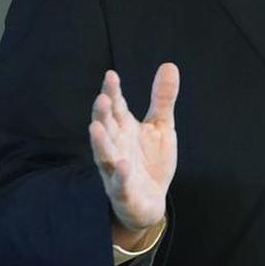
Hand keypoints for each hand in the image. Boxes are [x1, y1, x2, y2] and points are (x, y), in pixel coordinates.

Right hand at [89, 63, 179, 241]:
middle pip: (106, 127)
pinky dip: (121, 174)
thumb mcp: (161, 126)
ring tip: (96, 127)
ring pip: (104, 154)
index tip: (111, 75)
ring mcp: (116, 169)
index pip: (116, 107)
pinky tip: (123, 164)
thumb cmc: (151, 160)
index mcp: (124, 128)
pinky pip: (120, 182)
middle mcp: (116, 146)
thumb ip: (162, 99)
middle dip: (102, 114)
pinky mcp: (123, 191)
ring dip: (100, 142)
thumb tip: (169, 64)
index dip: (112, 92)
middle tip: (101, 98)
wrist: (150, 201)